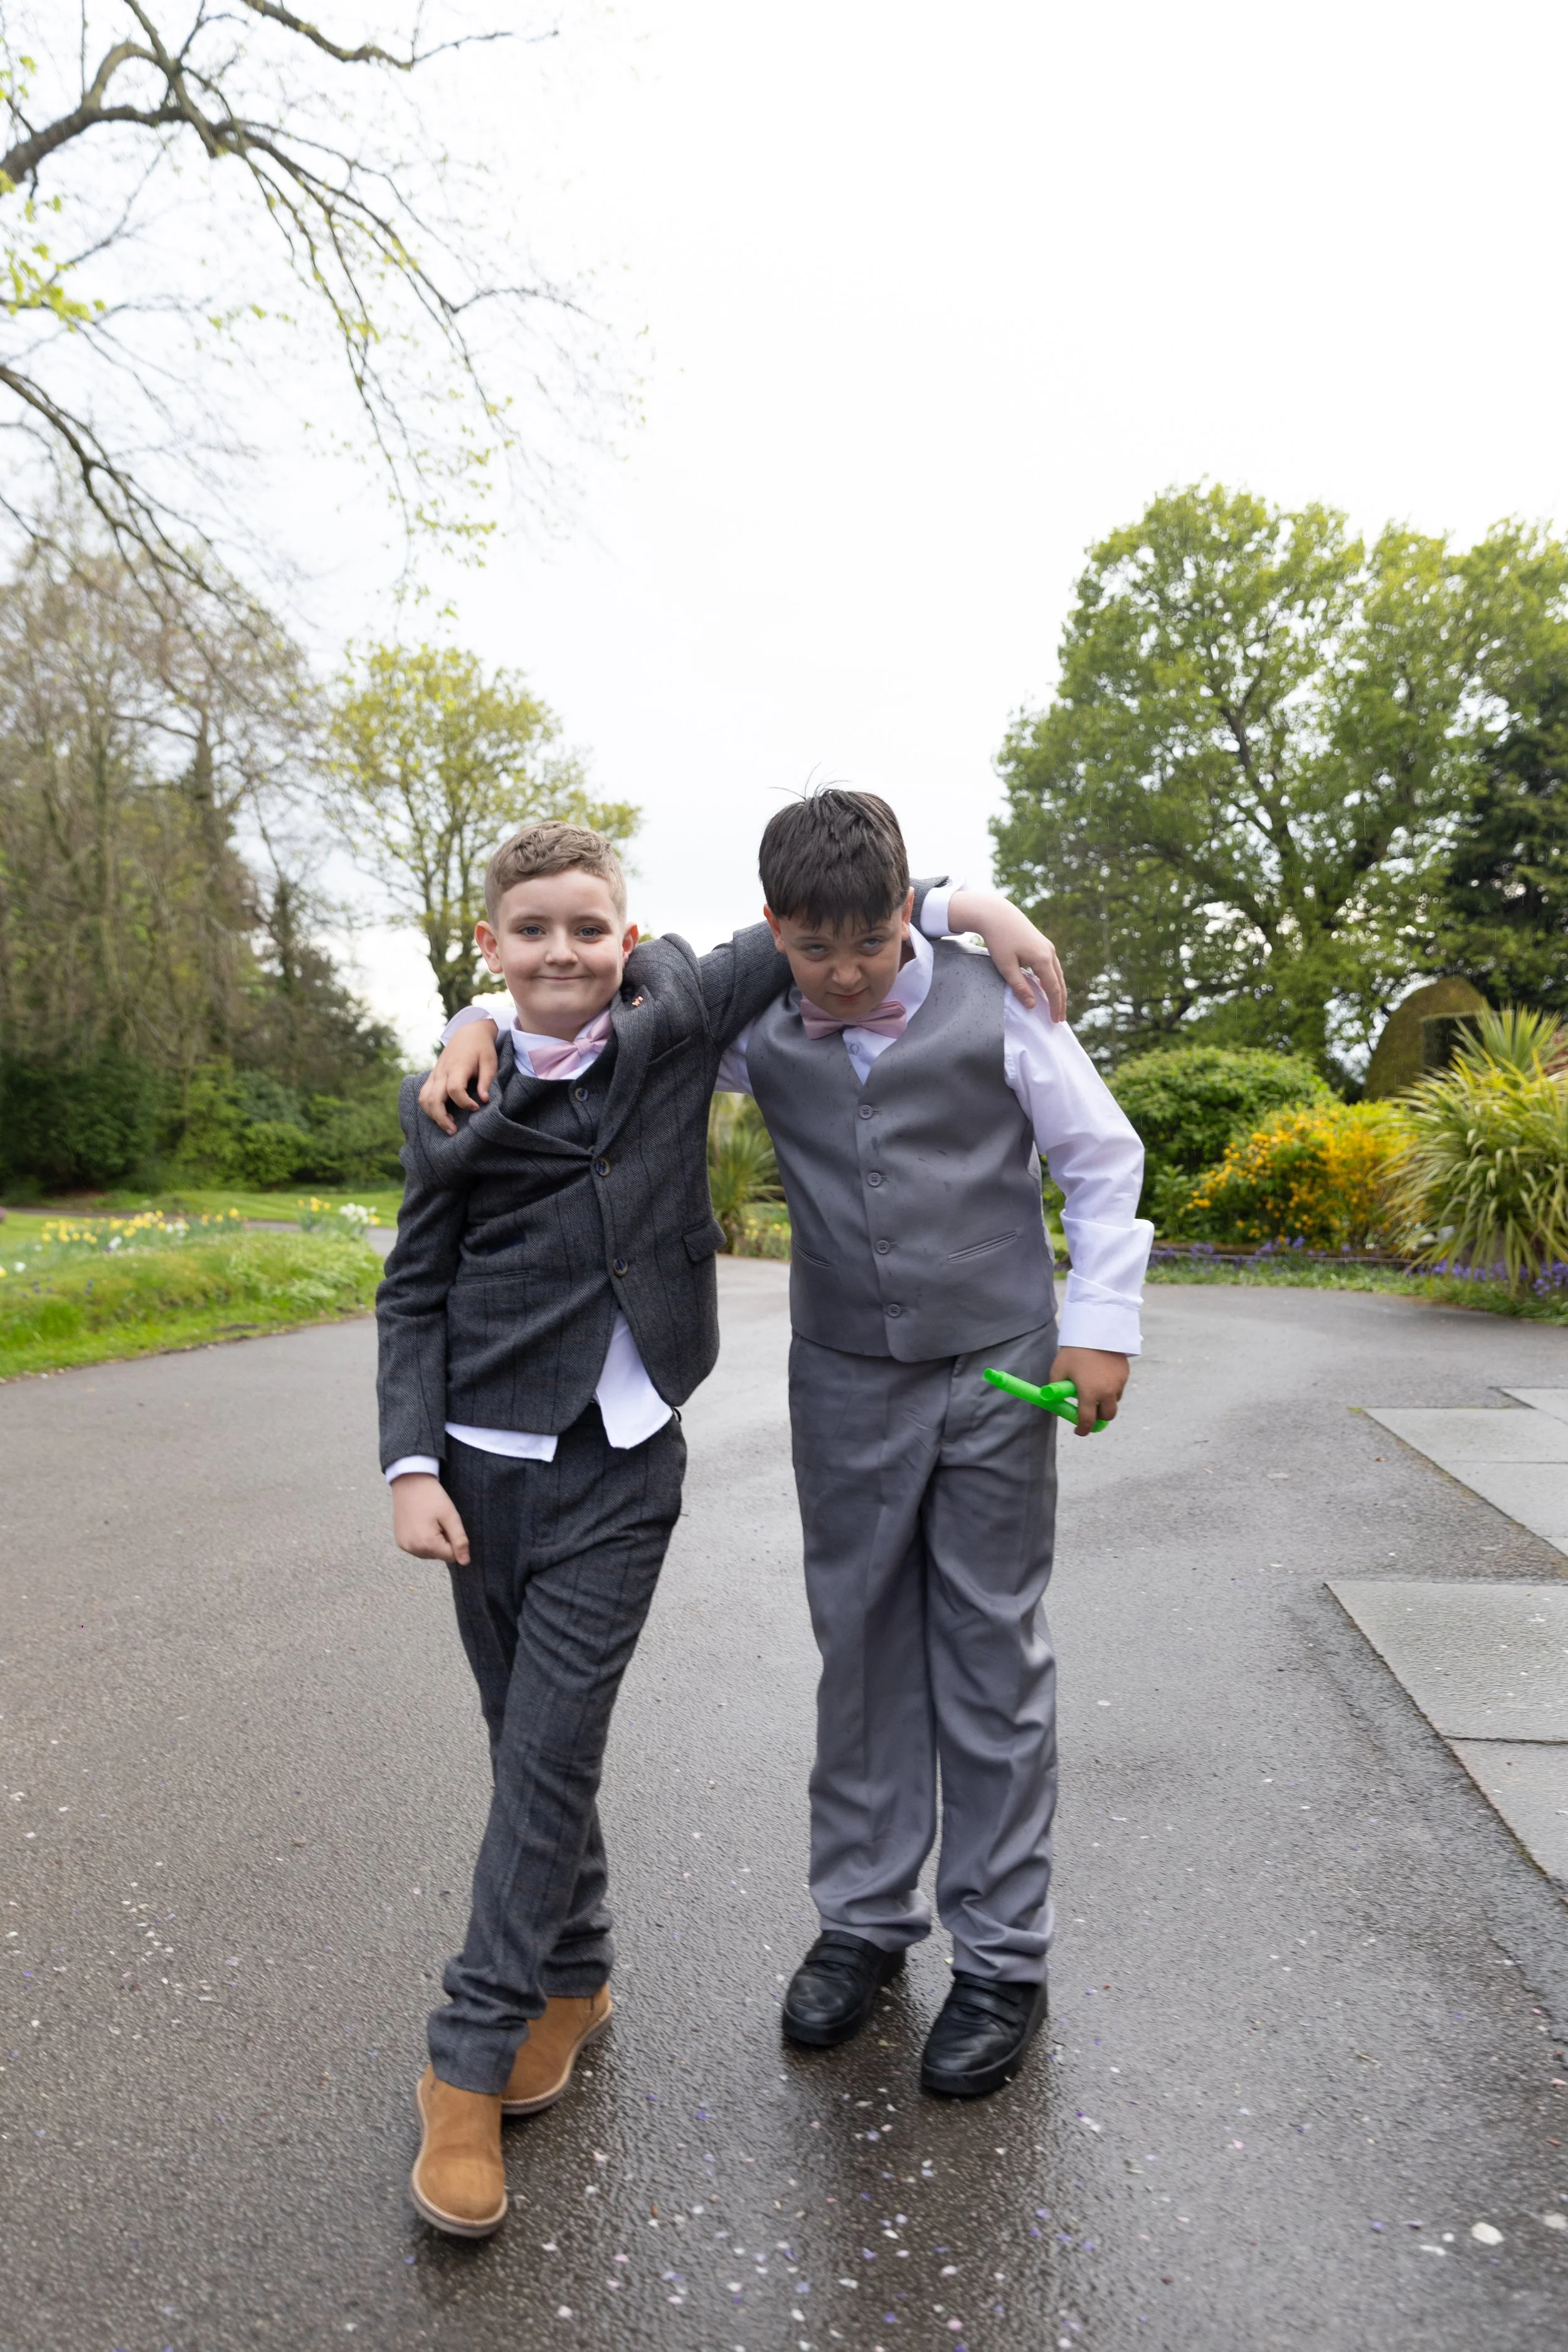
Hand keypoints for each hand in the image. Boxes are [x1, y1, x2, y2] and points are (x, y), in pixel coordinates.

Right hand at [390, 1473, 470, 1563]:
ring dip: (433, 1541)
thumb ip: (459, 1540)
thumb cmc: (432, 1497)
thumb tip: (465, 1562)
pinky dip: (423, 1539)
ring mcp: (404, 1546)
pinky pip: (418, 1548)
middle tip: (437, 1520)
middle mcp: (412, 1549)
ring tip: (429, 1521)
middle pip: (440, 1555)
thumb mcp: (451, 1516)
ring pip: (429, 1553)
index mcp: (426, 1544)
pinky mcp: (400, 1541)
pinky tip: (421, 1523)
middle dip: (443, 1540)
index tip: (447, 1524)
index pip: (451, 1556)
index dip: (454, 1540)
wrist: (409, 1482)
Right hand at [418, 1018, 499, 1134]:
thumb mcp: (490, 1062)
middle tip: (453, 1131)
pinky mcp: (432, 1076)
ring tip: (448, 1125)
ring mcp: (435, 1074)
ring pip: (424, 1098)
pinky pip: (423, 1094)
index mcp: (457, 1067)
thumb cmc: (482, 1048)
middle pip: (433, 1098)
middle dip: (441, 1118)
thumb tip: (485, 1100)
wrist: (468, 1032)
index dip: (464, 1102)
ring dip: (432, 1115)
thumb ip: (487, 1081)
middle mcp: (442, 1071)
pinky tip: (441, 1115)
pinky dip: (428, 1107)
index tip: (476, 1108)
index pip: (454, 1089)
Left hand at [945, 889, 1066, 1022]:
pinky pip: (1052, 966)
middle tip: (1060, 1018)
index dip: (1055, 1006)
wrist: (997, 914)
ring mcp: (1048, 947)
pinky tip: (1048, 987)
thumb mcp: (1006, 966)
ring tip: (1057, 1006)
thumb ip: (1020, 987)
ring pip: (1058, 973)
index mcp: (1042, 959)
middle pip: (1059, 982)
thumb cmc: (999, 940)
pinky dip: (1053, 979)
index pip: (1053, 989)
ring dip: (1058, 991)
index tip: (1055, 1020)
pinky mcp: (1043, 944)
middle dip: (1060, 1001)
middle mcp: (1049, 952)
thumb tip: (1033, 1006)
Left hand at [1048, 1346, 1129, 1436]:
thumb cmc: (1074, 1351)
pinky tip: (1102, 1376)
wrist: (1096, 1330)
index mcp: (1089, 1393)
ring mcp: (1119, 1383)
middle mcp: (1107, 1392)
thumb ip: (1054, 1391)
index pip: (1087, 1421)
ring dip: (1105, 1402)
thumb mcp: (1058, 1371)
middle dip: (1098, 1418)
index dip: (1082, 1430)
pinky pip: (1119, 1387)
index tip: (1078, 1431)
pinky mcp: (1125, 1374)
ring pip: (1114, 1401)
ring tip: (1094, 1389)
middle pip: (1107, 1416)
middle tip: (1090, 1413)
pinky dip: (1111, 1388)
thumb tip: (1054, 1409)